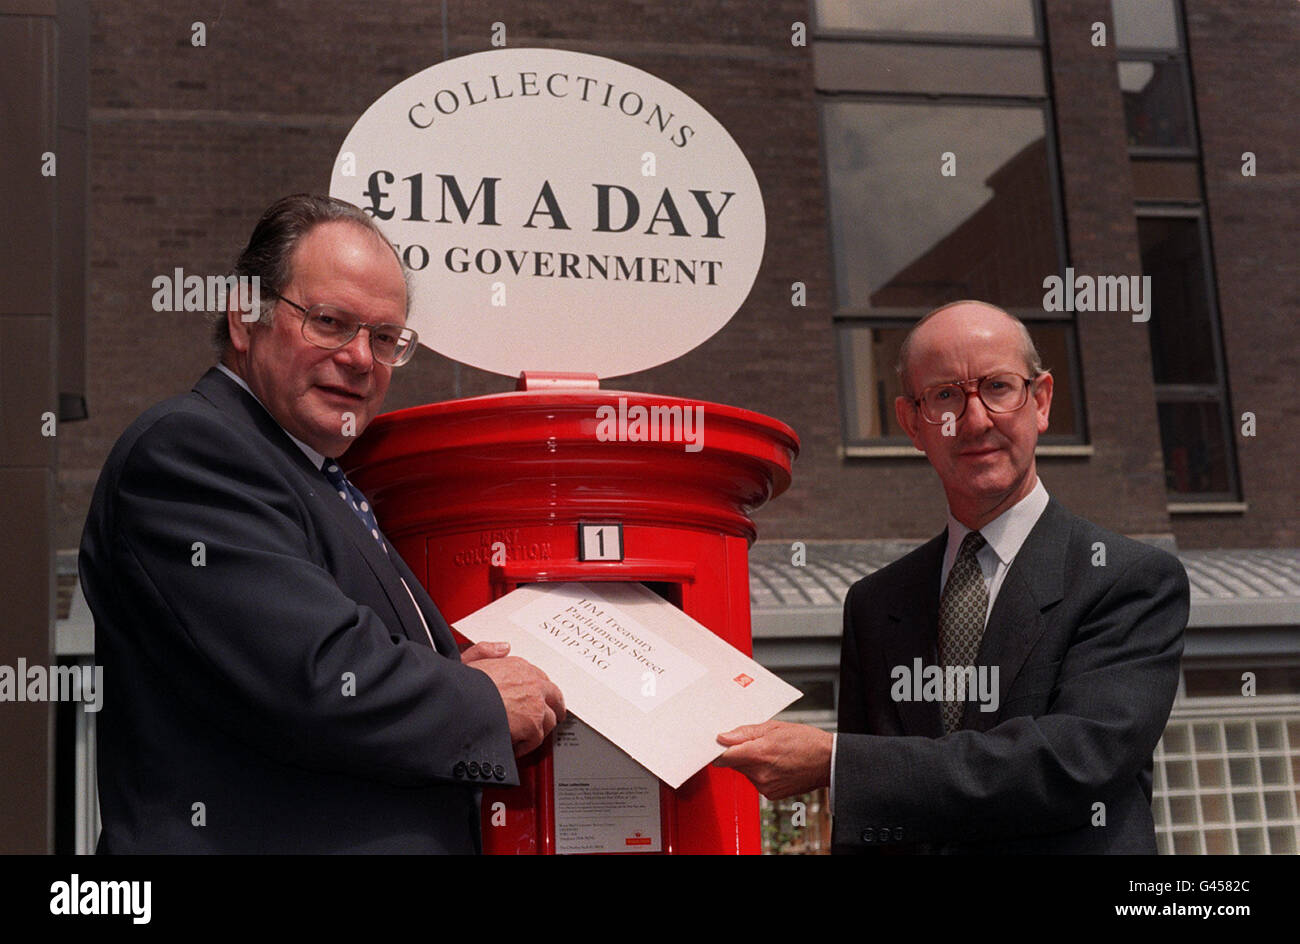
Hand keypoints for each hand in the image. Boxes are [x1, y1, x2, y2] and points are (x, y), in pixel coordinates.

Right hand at [464, 643, 565, 755]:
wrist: (459, 706)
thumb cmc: (461, 689)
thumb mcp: (470, 660)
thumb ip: (487, 650)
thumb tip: (504, 648)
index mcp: (518, 666)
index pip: (540, 678)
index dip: (540, 690)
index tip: (538, 698)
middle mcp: (532, 684)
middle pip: (555, 697)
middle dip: (554, 708)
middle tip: (552, 716)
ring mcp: (535, 706)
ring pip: (549, 720)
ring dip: (539, 729)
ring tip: (527, 736)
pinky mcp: (533, 726)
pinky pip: (537, 739)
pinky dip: (526, 745)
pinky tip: (514, 746)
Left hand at [713, 721, 832, 799]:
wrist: (829, 762)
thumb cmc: (806, 741)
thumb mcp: (774, 727)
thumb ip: (745, 733)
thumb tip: (723, 737)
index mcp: (759, 754)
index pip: (723, 757)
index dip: (718, 750)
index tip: (716, 745)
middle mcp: (760, 774)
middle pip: (734, 764)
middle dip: (739, 753)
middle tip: (755, 743)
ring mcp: (765, 786)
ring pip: (745, 772)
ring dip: (751, 763)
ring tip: (770, 753)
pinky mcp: (770, 795)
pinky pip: (756, 781)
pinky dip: (760, 773)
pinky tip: (776, 764)